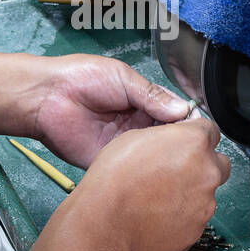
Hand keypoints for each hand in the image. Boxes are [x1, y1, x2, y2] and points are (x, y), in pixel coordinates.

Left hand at [31, 54, 193, 169]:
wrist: (47, 97)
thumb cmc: (81, 78)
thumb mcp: (124, 79)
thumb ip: (153, 95)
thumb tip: (184, 110)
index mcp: (142, 102)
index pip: (173, 115)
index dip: (187, 122)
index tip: (201, 130)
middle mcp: (136, 125)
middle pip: (166, 138)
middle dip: (179, 143)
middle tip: (193, 148)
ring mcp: (124, 145)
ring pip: (152, 155)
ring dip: (164, 158)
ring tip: (180, 160)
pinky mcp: (109, 162)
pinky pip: (131, 169)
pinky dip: (144, 171)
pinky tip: (157, 172)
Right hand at [70, 118, 229, 250]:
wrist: (105, 224)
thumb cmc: (113, 181)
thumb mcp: (134, 137)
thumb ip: (168, 136)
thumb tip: (175, 139)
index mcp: (193, 141)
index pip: (211, 130)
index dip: (196, 137)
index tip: (187, 143)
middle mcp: (207, 171)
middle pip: (218, 163)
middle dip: (202, 164)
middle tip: (176, 171)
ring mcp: (205, 202)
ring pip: (207, 192)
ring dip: (191, 192)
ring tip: (159, 197)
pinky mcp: (198, 228)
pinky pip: (195, 217)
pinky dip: (182, 215)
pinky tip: (158, 214)